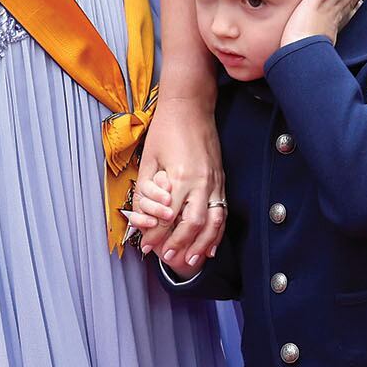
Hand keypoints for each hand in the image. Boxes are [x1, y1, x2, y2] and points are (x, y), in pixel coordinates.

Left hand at [129, 98, 225, 269]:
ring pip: (213, 222)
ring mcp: (215, 181)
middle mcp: (201, 182)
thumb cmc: (166, 130)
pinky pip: (222, 212)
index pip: (169, 216)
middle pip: (194, 224)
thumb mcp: (149, 159)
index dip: (156, 234)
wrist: (190, 106)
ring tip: (192, 261)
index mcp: (181, 176)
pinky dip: (217, 232)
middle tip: (167, 257)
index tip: (146, 246)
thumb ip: (147, 189)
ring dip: (203, 244)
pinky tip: (211, 246)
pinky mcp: (221, 180)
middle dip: (180, 244)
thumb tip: (144, 216)